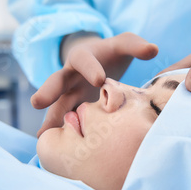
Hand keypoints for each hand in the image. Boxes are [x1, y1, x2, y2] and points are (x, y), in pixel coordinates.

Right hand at [31, 31, 157, 136]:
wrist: (100, 61)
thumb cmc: (113, 52)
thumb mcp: (123, 44)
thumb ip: (136, 45)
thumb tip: (153, 50)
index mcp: (83, 56)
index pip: (84, 60)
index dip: (91, 69)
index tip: (100, 81)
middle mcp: (70, 75)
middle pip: (56, 82)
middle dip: (48, 91)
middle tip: (37, 102)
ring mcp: (69, 93)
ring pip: (57, 105)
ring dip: (49, 119)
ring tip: (42, 135)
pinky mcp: (72, 108)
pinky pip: (62, 119)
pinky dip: (56, 131)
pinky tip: (49, 146)